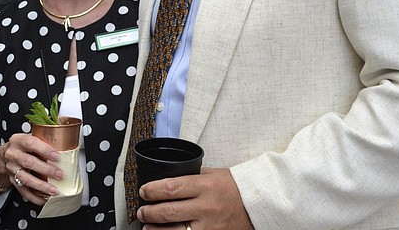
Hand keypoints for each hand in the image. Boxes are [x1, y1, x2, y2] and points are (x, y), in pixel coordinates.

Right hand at [0, 133, 63, 204]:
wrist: (6, 155)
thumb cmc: (22, 146)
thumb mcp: (29, 138)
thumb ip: (43, 142)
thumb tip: (65, 147)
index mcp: (18, 141)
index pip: (31, 143)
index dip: (44, 150)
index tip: (57, 157)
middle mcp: (13, 154)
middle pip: (29, 162)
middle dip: (46, 170)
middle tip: (59, 175)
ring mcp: (12, 169)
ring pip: (26, 179)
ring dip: (41, 186)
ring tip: (54, 190)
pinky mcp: (13, 181)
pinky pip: (23, 191)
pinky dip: (34, 197)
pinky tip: (44, 199)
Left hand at [136, 167, 253, 229]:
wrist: (257, 204)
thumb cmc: (234, 187)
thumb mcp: (212, 174)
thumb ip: (191, 177)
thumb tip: (168, 179)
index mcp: (205, 186)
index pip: (171, 187)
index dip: (152, 190)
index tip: (144, 191)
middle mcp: (207, 207)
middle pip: (169, 211)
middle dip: (149, 212)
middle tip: (141, 211)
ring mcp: (210, 226)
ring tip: (147, 226)